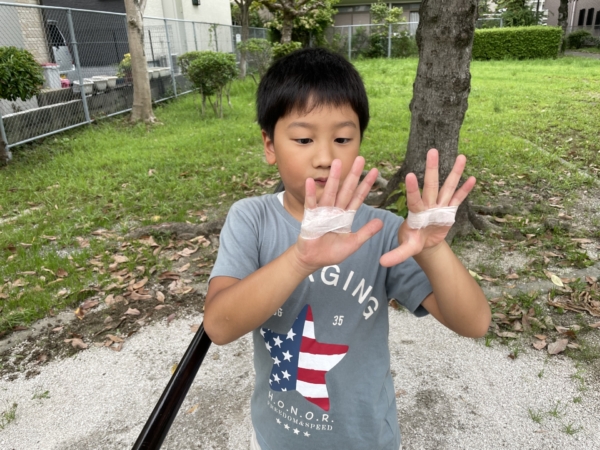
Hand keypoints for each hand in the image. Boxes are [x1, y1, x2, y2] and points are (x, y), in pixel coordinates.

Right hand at [293, 157, 382, 272]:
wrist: (313, 259)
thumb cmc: (332, 252)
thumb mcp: (353, 243)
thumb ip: (366, 232)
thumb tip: (381, 222)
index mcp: (346, 216)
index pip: (358, 197)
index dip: (366, 184)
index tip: (375, 171)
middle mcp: (335, 210)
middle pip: (346, 189)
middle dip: (353, 175)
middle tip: (360, 158)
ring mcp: (323, 212)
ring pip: (330, 192)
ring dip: (333, 178)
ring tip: (336, 163)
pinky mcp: (311, 217)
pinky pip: (310, 203)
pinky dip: (310, 193)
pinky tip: (310, 181)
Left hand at [380, 149, 475, 266]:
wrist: (424, 243)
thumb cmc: (413, 241)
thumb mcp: (406, 248)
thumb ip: (396, 254)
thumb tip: (382, 263)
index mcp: (416, 213)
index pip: (414, 199)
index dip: (413, 188)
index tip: (410, 174)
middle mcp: (428, 205)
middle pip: (431, 185)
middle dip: (432, 169)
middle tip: (432, 151)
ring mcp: (440, 206)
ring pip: (447, 187)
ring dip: (454, 173)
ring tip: (462, 156)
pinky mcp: (450, 211)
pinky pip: (458, 199)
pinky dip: (465, 190)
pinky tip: (472, 178)